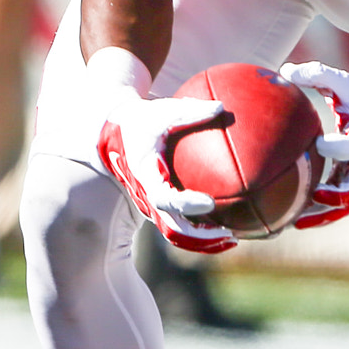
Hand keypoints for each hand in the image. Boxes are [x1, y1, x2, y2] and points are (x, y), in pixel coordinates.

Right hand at [95, 93, 236, 252]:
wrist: (114, 133)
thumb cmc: (141, 120)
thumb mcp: (160, 111)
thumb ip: (190, 111)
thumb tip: (222, 107)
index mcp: (145, 176)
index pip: (164, 199)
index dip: (186, 205)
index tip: (210, 203)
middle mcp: (147, 197)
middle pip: (173, 229)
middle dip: (201, 237)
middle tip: (230, 234)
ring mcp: (152, 205)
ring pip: (177, 234)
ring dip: (204, 241)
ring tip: (234, 239)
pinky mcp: (160, 206)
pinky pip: (181, 225)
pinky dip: (202, 231)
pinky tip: (230, 226)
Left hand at [276, 60, 348, 228]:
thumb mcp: (344, 81)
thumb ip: (319, 73)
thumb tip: (286, 71)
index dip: (339, 147)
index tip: (320, 143)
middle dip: (337, 193)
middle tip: (316, 196)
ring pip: (345, 200)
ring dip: (324, 212)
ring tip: (296, 221)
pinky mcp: (345, 178)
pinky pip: (335, 201)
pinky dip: (318, 212)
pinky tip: (291, 219)